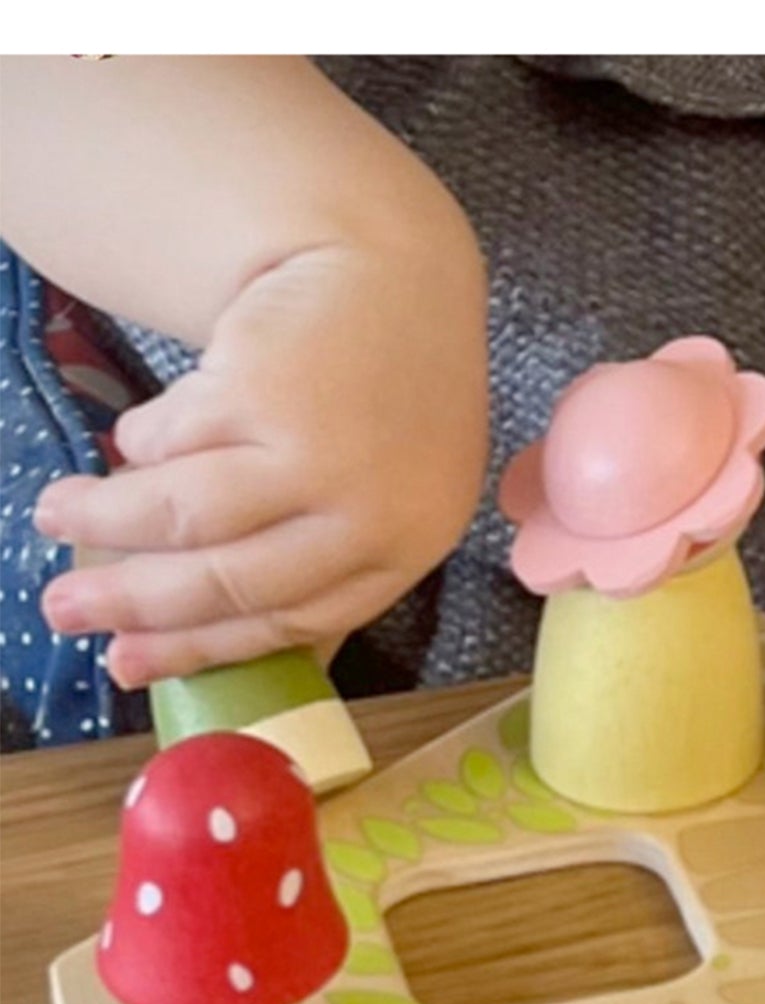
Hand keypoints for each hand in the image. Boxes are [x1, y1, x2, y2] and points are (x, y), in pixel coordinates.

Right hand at [36, 233, 489, 686]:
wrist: (395, 276)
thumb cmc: (384, 402)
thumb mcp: (386, 495)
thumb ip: (321, 566)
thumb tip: (214, 649)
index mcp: (404, 550)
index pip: (287, 621)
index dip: (196, 648)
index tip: (123, 664)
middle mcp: (371, 514)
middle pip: (229, 579)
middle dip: (133, 600)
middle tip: (61, 609)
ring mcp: (322, 453)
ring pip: (186, 513)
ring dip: (108, 521)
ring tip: (58, 515)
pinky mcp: (265, 389)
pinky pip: (176, 439)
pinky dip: (145, 444)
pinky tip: (134, 444)